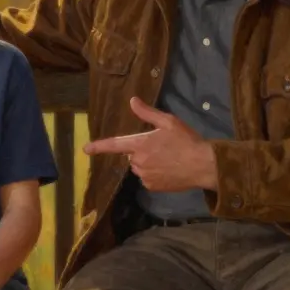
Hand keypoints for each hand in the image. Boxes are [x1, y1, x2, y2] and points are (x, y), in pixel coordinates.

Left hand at [83, 97, 217, 191]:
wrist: (204, 166)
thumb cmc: (187, 141)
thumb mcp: (169, 122)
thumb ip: (147, 113)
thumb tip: (132, 101)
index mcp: (141, 144)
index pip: (115, 144)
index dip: (99, 146)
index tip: (85, 149)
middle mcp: (139, 161)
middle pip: (132, 156)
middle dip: (142, 151)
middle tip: (163, 147)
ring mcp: (145, 176)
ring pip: (140, 167)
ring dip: (148, 163)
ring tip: (169, 159)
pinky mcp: (152, 187)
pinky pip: (147, 178)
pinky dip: (155, 174)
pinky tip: (170, 170)